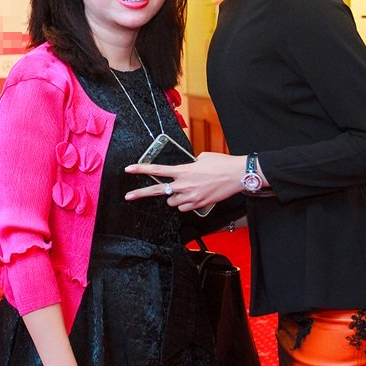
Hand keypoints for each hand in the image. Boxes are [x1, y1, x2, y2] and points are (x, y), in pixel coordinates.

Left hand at [125, 152, 246, 211]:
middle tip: (129, 196)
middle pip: (158, 191)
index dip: (141, 169)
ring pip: (172, 202)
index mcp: (183, 170)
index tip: (129, 169)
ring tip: (186, 190)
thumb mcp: (203, 158)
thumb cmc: (221, 164)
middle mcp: (184, 185)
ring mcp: (190, 197)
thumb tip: (187, 170)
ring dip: (174, 197)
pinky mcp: (198, 205)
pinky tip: (194, 196)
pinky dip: (185, 204)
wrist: (236, 175)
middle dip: (141, 193)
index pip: (158, 170)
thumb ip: (190, 165)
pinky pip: (183, 208)